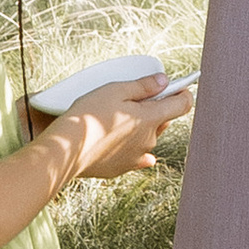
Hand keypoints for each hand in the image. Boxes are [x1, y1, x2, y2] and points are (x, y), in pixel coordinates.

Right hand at [44, 74, 192, 183]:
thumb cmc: (88, 116)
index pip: (182, 105)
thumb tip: (164, 81)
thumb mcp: (115, 90)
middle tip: (134, 100)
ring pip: (148, 137)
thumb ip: (143, 86)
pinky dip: (131, 146)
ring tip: (116, 119)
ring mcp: (137, 156)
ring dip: (140, 127)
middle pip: (163, 121)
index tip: (178, 88)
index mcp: (151, 118)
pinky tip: (121, 141)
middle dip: (155, 109)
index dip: (182, 93)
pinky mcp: (123, 168)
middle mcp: (149, 140)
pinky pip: (135, 155)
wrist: (66, 150)